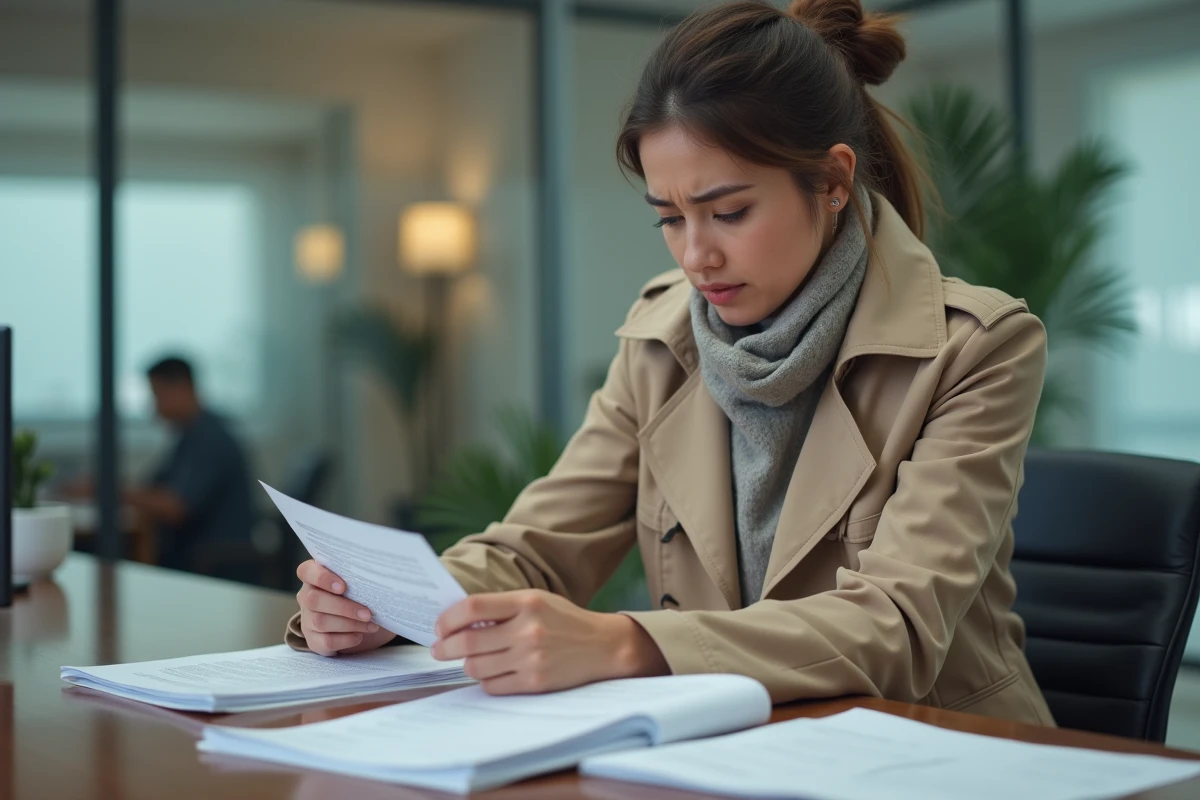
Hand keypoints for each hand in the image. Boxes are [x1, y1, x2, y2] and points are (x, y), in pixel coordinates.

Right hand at [296, 560, 396, 655]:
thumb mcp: (359, 584)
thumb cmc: (361, 596)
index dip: (322, 578)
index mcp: (315, 577)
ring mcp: (307, 620)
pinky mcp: (314, 640)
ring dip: (349, 624)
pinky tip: (359, 636)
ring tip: (371, 625)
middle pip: (314, 600)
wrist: (365, 622)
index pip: (306, 571)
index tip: (343, 586)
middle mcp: (307, 597)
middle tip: (368, 613)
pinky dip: (346, 639)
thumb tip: (378, 578)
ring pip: (320, 621)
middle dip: (344, 607)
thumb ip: (359, 578)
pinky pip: (325, 641)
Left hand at [430, 589, 668, 694]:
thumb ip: (501, 608)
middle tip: (437, 649)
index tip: (439, 626)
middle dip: (444, 647)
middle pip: (468, 641)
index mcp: (527, 602)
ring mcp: (531, 659)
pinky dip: (485, 681)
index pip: (473, 607)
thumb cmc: (564, 620)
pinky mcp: (535, 683)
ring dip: (465, 664)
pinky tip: (490, 673)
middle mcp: (528, 630)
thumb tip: (457, 621)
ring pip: (476, 667)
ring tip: (468, 660)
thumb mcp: (536, 600)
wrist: (604, 646)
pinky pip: (493, 686)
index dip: (448, 618)